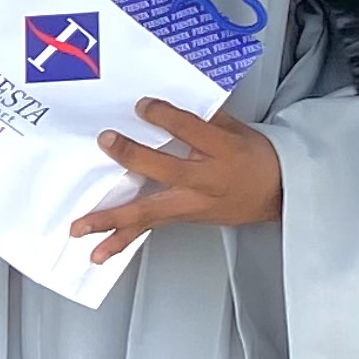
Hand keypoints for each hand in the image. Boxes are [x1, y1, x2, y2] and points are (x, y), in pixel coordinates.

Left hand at [69, 100, 282, 262]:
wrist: (278, 194)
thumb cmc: (254, 158)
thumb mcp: (235, 130)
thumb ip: (200, 119)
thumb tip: (161, 106)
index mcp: (223, 151)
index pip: (191, 130)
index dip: (164, 116)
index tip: (142, 105)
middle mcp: (205, 181)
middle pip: (165, 170)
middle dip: (133, 156)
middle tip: (106, 143)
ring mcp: (191, 205)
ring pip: (147, 213)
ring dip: (111, 222)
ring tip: (80, 230)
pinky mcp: (181, 219)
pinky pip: (148, 229)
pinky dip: (122, 242)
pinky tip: (98, 253)